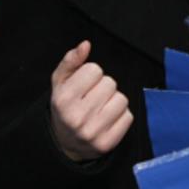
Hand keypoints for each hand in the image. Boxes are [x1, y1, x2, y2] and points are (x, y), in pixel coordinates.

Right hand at [50, 41, 132, 161]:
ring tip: (101, 107)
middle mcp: (77, 117)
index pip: (94, 70)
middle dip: (103, 86)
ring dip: (114, 100)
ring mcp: (93, 132)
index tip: (85, 85)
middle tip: (93, 97)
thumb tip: (85, 45)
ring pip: (121, 99)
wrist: (66, 143)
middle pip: (110, 83)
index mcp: (63, 99)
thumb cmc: (65, 107)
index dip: (91, 74)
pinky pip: (128, 116)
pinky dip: (121, 115)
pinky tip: (108, 119)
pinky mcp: (107, 143)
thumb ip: (71, 61)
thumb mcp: (60, 82)